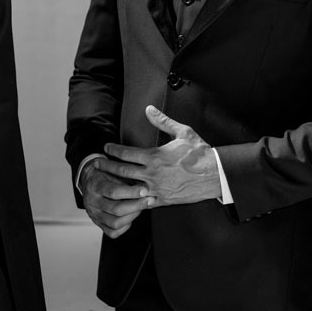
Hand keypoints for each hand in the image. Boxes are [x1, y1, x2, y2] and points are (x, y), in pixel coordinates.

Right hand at [78, 160, 154, 238]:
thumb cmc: (104, 172)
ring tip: (142, 207)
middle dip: (136, 205)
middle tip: (150, 200)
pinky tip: (131, 216)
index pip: (113, 192)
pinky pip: (112, 232)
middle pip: (116, 209)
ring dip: (133, 215)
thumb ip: (125, 176)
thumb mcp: (111, 168)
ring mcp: (94, 215)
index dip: (131, 192)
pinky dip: (125, 227)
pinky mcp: (97, 223)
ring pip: (115, 223)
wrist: (88, 178)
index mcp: (95, 186)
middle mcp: (92, 202)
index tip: (145, 190)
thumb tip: (145, 182)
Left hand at [102, 106, 221, 206]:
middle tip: (96, 164)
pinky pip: (142, 202)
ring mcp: (156, 189)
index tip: (106, 148)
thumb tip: (149, 109)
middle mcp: (152, 174)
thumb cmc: (200, 153)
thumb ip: (162, 121)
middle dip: (107, 167)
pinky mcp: (162, 200)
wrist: (215, 175)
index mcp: (154, 156)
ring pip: (129, 188)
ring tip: (105, 182)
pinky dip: (131, 200)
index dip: (113, 150)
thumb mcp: (182, 132)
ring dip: (115, 185)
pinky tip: (124, 198)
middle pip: (122, 171)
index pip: (126, 153)